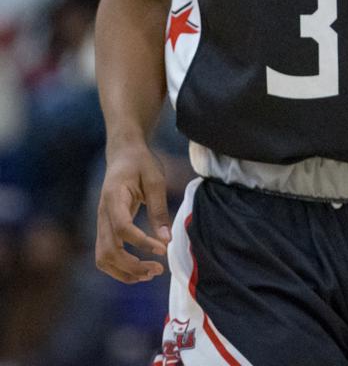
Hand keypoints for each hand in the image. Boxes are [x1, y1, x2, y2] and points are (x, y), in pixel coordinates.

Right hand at [96, 143, 170, 283]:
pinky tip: (139, 270)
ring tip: (150, 274)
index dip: (141, 243)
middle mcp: (102, 213)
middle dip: (132, 266)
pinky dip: (120, 267)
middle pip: (108, 250)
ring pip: (103, 258)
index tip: (162, 250)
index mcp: (113, 197)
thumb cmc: (141, 163)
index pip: (122, 228)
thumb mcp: (155, 179)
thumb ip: (158, 209)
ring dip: (124, 271)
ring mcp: (101, 222)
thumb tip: (165, 240)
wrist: (124, 153)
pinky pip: (106, 254)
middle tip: (158, 270)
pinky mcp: (105, 228)